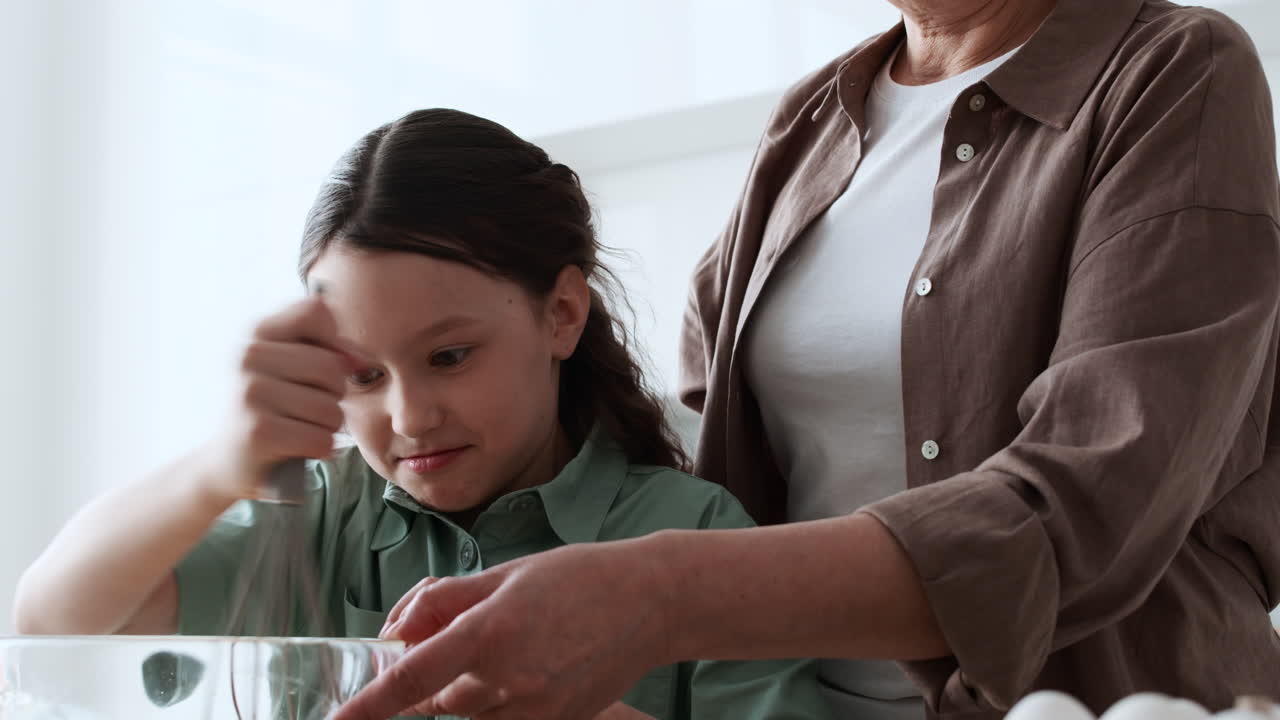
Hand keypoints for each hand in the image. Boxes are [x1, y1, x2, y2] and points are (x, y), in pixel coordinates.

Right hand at [199, 297, 359, 502]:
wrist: (230, 459)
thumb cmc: (276, 408)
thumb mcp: (292, 367)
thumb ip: (328, 350)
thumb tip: (359, 361)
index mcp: (259, 332)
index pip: (315, 311)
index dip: (333, 341)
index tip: (319, 367)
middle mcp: (249, 356)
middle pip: (331, 366)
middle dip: (333, 394)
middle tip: (308, 406)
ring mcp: (251, 393)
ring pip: (331, 408)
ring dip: (327, 425)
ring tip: (300, 426)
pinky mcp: (258, 432)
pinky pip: (321, 438)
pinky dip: (319, 447)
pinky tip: (297, 446)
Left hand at [333, 540, 672, 719]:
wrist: (651, 603)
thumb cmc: (577, 577)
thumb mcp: (505, 574)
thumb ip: (445, 601)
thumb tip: (398, 629)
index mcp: (490, 631)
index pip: (410, 679)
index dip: (368, 706)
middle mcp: (509, 679)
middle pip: (435, 701)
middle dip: (426, 680)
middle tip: (453, 641)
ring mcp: (535, 710)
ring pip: (468, 716)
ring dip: (464, 692)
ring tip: (506, 647)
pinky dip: (497, 703)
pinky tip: (527, 667)